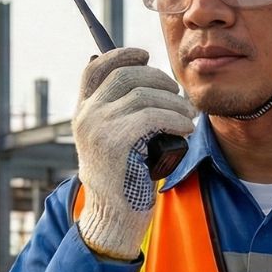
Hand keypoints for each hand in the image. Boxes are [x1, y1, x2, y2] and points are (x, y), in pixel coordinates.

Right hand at [71, 48, 193, 260]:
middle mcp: (86, 116)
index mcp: (83, 112)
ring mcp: (97, 128)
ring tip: (188, 116)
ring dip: (173, 102)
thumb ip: (120, 113)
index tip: (145, 55)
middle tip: (178, 95)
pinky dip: (174, 118)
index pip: (95, 68)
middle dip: (158, 79)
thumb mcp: (115, 140)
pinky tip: (186, 128)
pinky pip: (152, 116)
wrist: (114, 217)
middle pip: (125, 75)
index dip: (121, 55)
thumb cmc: (123, 180)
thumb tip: (145, 80)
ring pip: (143, 94)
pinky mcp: (114, 142)